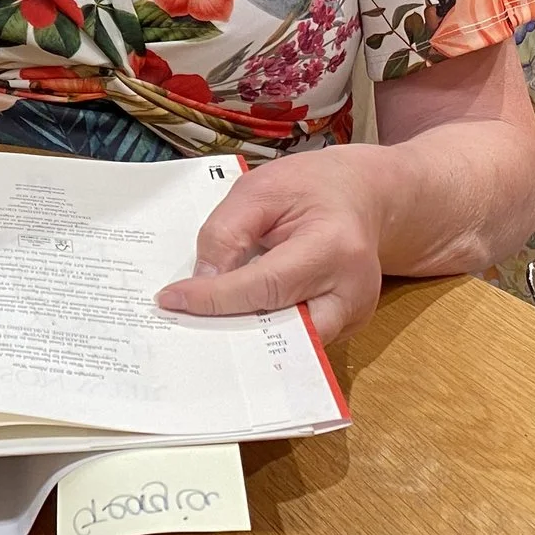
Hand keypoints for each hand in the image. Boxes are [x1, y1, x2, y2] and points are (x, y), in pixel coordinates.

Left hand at [154, 145, 386, 342]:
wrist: (361, 195)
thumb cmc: (310, 187)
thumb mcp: (259, 190)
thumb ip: (226, 232)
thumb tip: (201, 282)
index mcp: (332, 246)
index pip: (265, 285)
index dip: (215, 298)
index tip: (173, 301)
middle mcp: (352, 290)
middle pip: (284, 330)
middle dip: (233, 332)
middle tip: (184, 328)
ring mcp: (355, 313)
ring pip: (294, 346)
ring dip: (249, 341)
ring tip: (204, 329)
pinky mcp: (350, 325)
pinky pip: (302, 341)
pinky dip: (268, 336)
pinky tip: (236, 324)